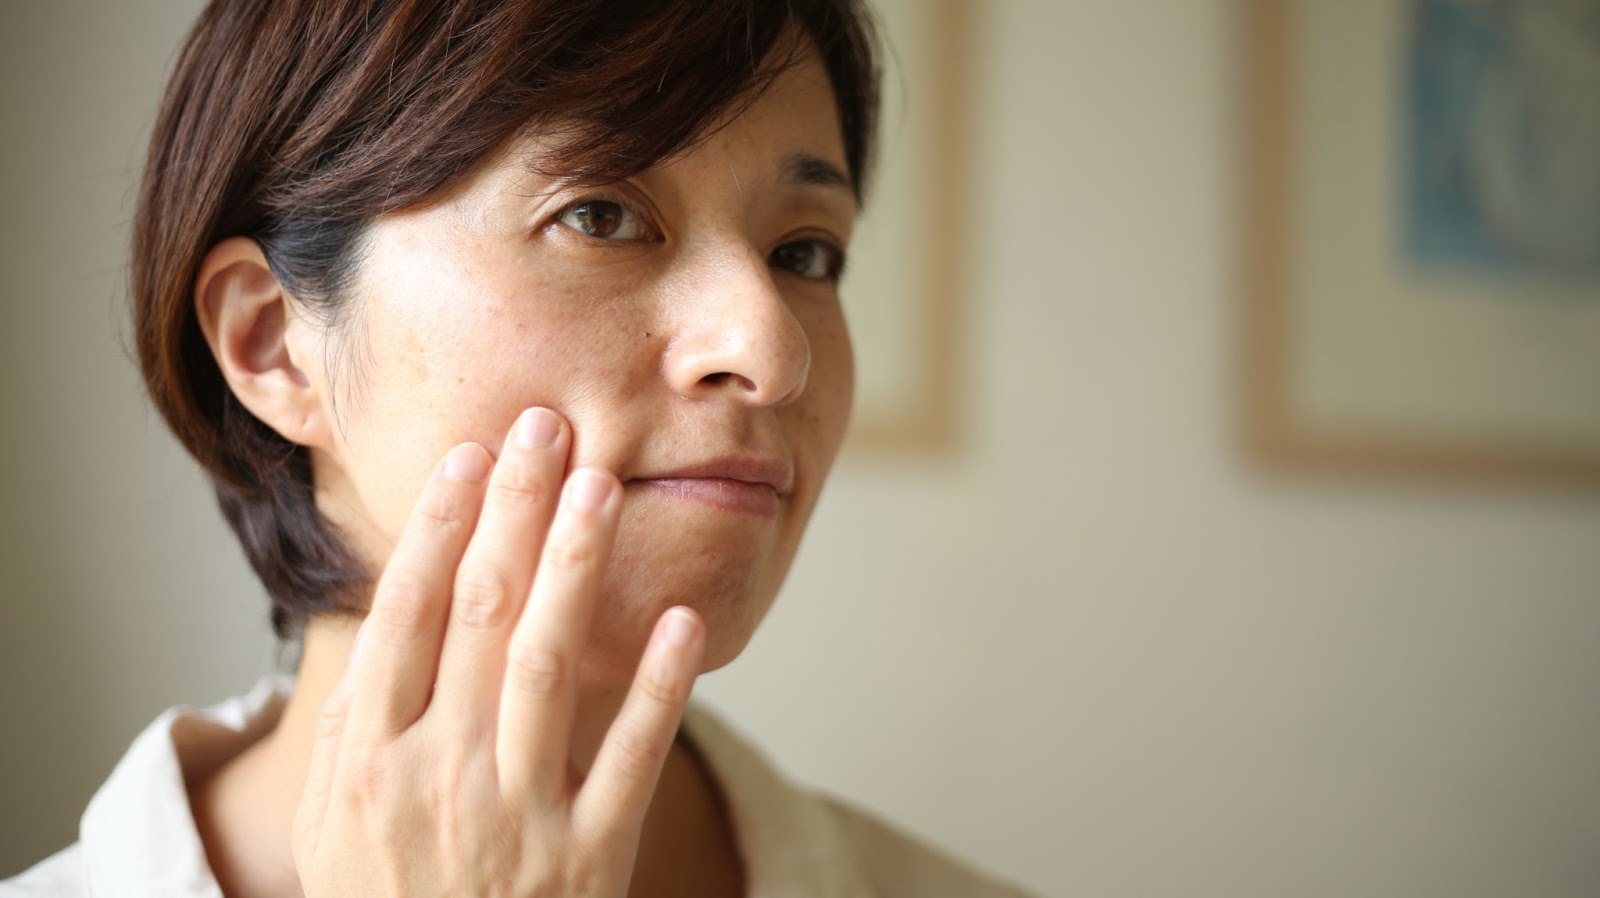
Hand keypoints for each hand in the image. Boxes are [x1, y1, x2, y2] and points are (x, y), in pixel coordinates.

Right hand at [292, 407, 706, 896]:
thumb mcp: (331, 825)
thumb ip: (350, 725)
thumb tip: (387, 617)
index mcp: (370, 762)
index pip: (407, 615)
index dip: (440, 527)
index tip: (472, 454)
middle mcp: (441, 775)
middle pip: (482, 614)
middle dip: (514, 510)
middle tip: (546, 426)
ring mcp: (519, 816)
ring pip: (551, 665)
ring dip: (577, 566)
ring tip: (601, 485)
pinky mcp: (591, 856)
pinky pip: (632, 756)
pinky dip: (658, 686)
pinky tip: (682, 619)